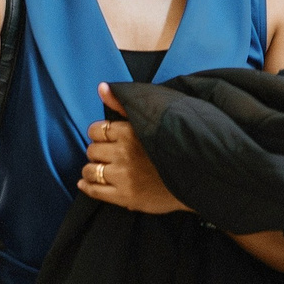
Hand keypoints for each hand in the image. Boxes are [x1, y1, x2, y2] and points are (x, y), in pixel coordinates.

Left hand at [79, 97, 187, 213]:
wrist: (196, 175)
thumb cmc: (175, 145)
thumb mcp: (154, 118)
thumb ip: (124, 105)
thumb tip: (101, 87)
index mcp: (131, 132)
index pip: (96, 130)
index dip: (99, 134)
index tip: (107, 138)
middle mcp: (124, 153)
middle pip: (92, 150)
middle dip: (98, 151)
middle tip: (108, 155)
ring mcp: (124, 176)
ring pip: (90, 170)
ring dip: (93, 169)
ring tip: (103, 170)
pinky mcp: (125, 196)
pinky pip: (94, 190)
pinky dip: (87, 186)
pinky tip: (89, 183)